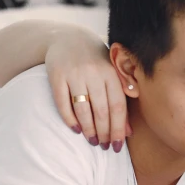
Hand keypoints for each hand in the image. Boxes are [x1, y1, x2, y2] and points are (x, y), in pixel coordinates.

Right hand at [45, 33, 131, 150]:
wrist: (68, 38)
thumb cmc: (96, 62)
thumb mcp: (111, 75)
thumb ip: (120, 100)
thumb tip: (128, 132)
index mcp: (111, 73)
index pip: (118, 107)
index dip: (119, 129)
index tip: (118, 146)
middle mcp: (94, 73)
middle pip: (101, 110)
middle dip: (104, 133)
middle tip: (105, 147)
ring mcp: (74, 74)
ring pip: (83, 109)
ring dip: (88, 129)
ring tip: (93, 141)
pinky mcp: (56, 76)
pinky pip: (62, 103)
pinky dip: (69, 119)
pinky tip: (76, 130)